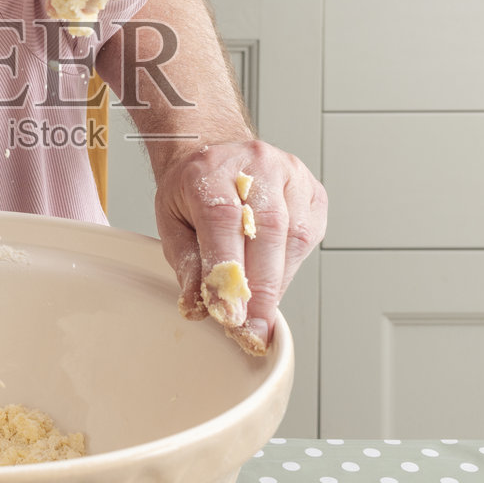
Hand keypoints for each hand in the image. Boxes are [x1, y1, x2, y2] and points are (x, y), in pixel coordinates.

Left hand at [153, 140, 326, 356]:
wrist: (216, 153)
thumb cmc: (193, 189)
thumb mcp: (172, 221)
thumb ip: (187, 263)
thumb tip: (200, 306)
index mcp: (211, 168)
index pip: (222, 221)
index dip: (228, 270)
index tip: (230, 314)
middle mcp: (255, 164)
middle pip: (267, 229)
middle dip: (261, 289)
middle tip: (251, 329)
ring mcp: (289, 173)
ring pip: (294, 235)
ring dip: (278, 281)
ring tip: (260, 309)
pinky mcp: (312, 190)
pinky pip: (309, 234)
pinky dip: (292, 265)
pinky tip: (274, 277)